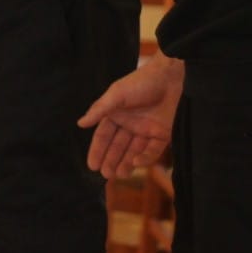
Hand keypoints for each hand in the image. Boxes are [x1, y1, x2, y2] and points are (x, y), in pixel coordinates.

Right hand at [76, 56, 183, 178]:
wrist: (171, 77)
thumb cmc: (141, 82)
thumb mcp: (116, 94)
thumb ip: (99, 110)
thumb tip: (80, 123)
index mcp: (117, 114)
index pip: (104, 136)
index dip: (98, 150)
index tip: (92, 165)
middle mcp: (130, 124)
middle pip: (118, 146)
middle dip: (111, 160)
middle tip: (105, 174)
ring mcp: (146, 130)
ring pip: (133, 151)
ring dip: (126, 163)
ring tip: (119, 174)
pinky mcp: (163, 134)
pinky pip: (152, 150)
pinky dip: (145, 158)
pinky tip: (136, 162)